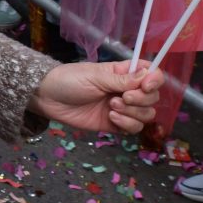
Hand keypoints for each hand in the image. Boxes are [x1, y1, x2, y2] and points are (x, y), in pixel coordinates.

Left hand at [31, 60, 161, 133]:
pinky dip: (128, 124)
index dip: (155, 81)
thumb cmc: (69, 80)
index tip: (146, 86)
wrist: (47, 98)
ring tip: (111, 106)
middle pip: (152, 97)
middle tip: (122, 97)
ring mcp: (122, 108)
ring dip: (133, 112)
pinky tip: (111, 117)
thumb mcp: (95, 76)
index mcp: (123, 73)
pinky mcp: (114, 124)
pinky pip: (134, 128)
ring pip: (146, 114)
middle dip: (141, 99)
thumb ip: (122, 79)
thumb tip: (148, 75)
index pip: (151, 75)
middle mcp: (126, 91)